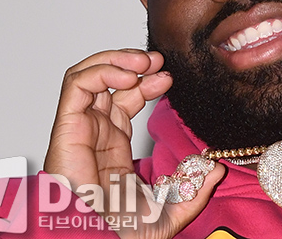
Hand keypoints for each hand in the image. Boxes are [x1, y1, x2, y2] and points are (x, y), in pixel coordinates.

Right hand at [44, 49, 224, 237]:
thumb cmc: (117, 233)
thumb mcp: (168, 212)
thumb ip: (193, 191)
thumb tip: (215, 170)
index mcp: (112, 147)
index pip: (126, 101)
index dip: (146, 84)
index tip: (169, 78)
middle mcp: (94, 133)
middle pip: (109, 83)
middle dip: (134, 64)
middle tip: (159, 61)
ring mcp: (79, 127)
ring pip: (89, 75)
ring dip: (117, 60)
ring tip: (144, 60)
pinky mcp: (66, 125)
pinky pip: (77, 84)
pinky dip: (101, 69)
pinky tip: (128, 74)